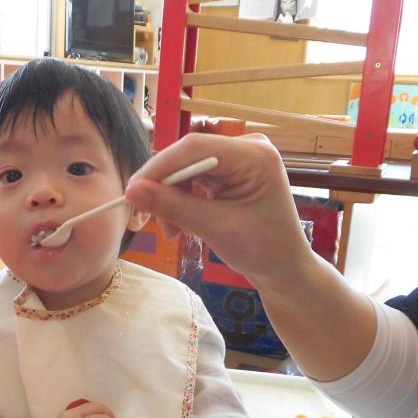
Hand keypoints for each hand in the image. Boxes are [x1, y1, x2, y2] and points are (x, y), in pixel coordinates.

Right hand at [125, 133, 314, 289]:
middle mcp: (247, 149)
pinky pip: (194, 181)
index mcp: (254, 156)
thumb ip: (173, 207)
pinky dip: (183, 203)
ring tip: (173, 233)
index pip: (195, 148)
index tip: (132, 192)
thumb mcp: (216, 228)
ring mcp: (239, 160)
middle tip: (150, 220)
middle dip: (166, 189)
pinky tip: (182, 226)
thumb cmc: (262, 250)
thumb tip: (132, 191)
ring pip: (187, 170)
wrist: (285, 269)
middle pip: (188, 157)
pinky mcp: (231, 173)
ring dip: (173, 200)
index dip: (159, 168)